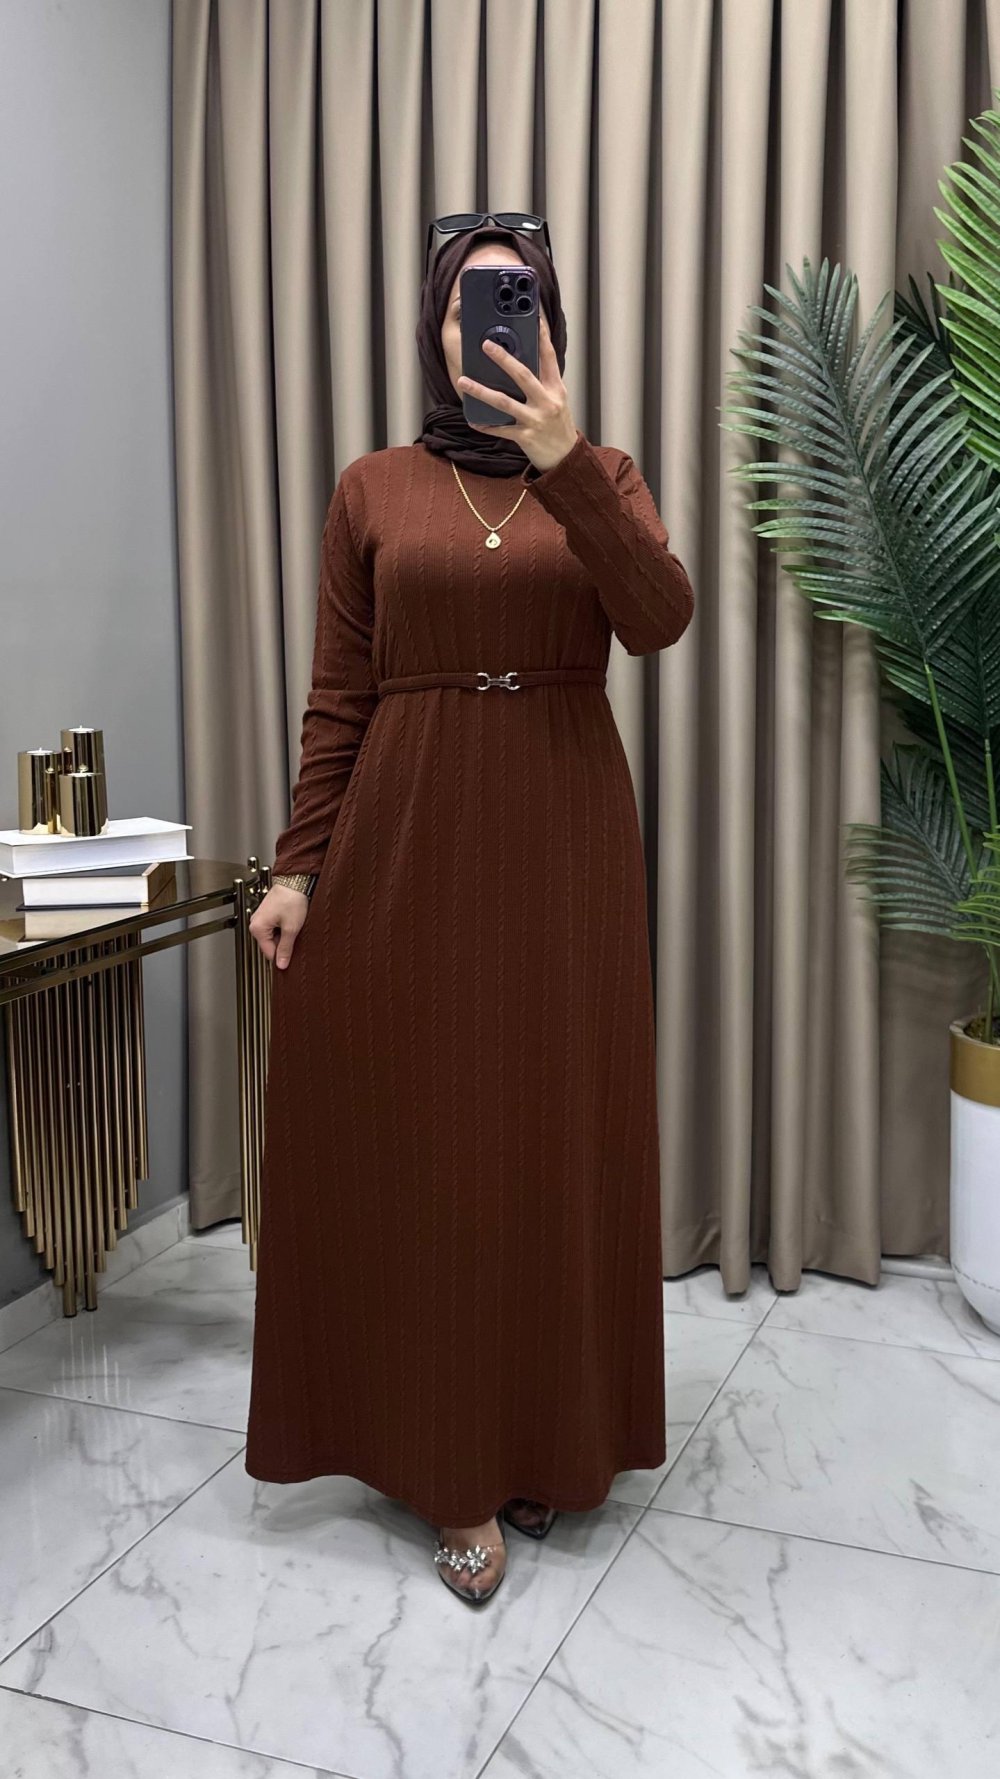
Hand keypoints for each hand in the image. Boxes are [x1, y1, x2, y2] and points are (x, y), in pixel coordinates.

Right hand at [249, 884, 309, 969]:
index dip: (282, 956)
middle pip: (270, 944)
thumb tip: (281, 963)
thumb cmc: (292, 899)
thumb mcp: (291, 928)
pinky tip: (292, 921)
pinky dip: (284, 927)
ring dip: (285, 935)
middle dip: (284, 944)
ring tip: (294, 925)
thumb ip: (285, 948)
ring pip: (274, 936)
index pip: (268, 953)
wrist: (296, 880)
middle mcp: (256, 923)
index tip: (292, 957)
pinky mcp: (268, 913)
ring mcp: (261, 917)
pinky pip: (275, 927)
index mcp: (257, 928)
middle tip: (296, 936)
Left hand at [456, 310, 577, 473]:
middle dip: (503, 359)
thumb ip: (542, 382)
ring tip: (463, 381)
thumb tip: (518, 363)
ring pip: (504, 402)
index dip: (542, 337)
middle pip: (523, 375)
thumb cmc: (559, 425)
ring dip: (481, 391)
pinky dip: (486, 425)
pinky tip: (473, 420)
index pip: (549, 357)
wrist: (566, 458)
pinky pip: (501, 429)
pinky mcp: (526, 438)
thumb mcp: (557, 399)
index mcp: (555, 389)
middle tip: (486, 345)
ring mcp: (535, 420)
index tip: (534, 319)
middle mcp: (547, 402)